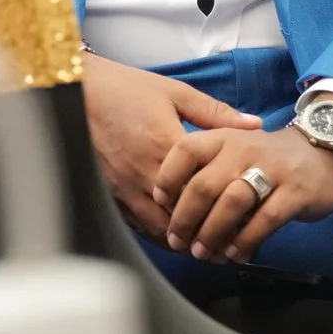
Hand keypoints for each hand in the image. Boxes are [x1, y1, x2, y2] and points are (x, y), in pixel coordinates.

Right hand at [81, 53, 260, 239]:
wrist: (77, 90)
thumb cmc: (125, 88)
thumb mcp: (174, 92)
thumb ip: (216, 112)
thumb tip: (255, 125)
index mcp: (166, 147)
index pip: (203, 191)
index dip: (226, 210)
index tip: (246, 218)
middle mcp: (144, 174)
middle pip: (183, 220)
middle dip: (208, 233)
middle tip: (232, 242)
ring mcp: (124, 188)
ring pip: (160, 230)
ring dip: (184, 239)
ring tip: (208, 245)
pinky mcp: (110, 195)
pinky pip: (138, 226)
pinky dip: (159, 235)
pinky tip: (175, 235)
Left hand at [152, 123, 332, 263]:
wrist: (323, 153)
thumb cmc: (266, 159)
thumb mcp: (234, 149)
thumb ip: (205, 168)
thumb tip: (170, 207)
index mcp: (224, 137)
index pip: (185, 150)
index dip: (167, 178)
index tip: (161, 205)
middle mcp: (244, 149)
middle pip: (204, 184)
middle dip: (185, 218)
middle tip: (177, 241)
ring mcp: (272, 169)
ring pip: (232, 203)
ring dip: (212, 233)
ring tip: (203, 252)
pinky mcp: (295, 191)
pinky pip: (264, 220)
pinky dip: (245, 241)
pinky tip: (235, 254)